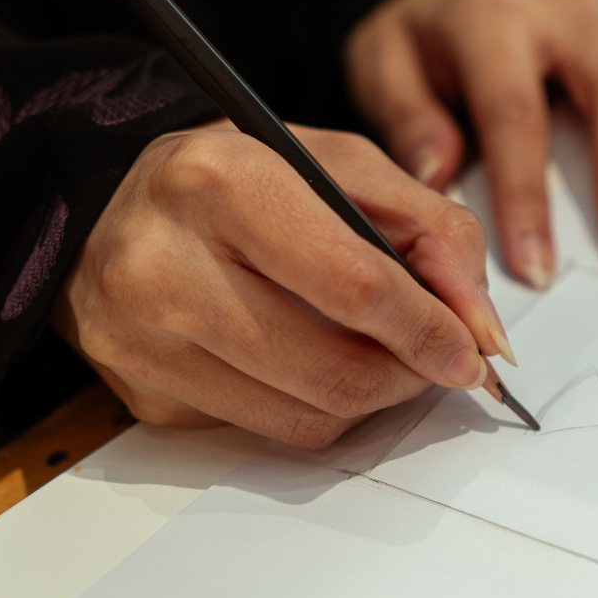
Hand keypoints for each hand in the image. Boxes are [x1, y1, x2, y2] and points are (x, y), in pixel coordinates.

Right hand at [52, 119, 513, 448]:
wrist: (115, 204)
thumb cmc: (241, 178)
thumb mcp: (344, 167)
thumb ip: (433, 231)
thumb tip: (481, 326)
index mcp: (221, 183)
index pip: (354, 285)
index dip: (430, 329)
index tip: (473, 351)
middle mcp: (164, 265)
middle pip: (335, 370)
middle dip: (411, 376)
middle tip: (436, 360)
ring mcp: (142, 341)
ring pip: (308, 417)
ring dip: (370, 398)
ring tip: (378, 355)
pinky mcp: (142, 393)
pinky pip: (267, 430)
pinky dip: (313, 405)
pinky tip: (307, 360)